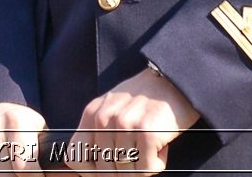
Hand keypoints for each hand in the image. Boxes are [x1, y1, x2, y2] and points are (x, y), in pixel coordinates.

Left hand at [67, 67, 197, 174]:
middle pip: (104, 170)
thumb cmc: (144, 101)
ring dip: (142, 166)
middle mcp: (104, 118)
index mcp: (91, 114)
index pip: (76, 158)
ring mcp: (125, 124)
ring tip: (150, 146)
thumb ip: (97, 133)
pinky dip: (157, 164)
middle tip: (138, 154)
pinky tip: (160, 146)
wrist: (175, 82)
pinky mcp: (147, 132)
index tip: (109, 168)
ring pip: (126, 172)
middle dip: (122, 171)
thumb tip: (88, 168)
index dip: (91, 172)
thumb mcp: (112, 110)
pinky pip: (146, 169)